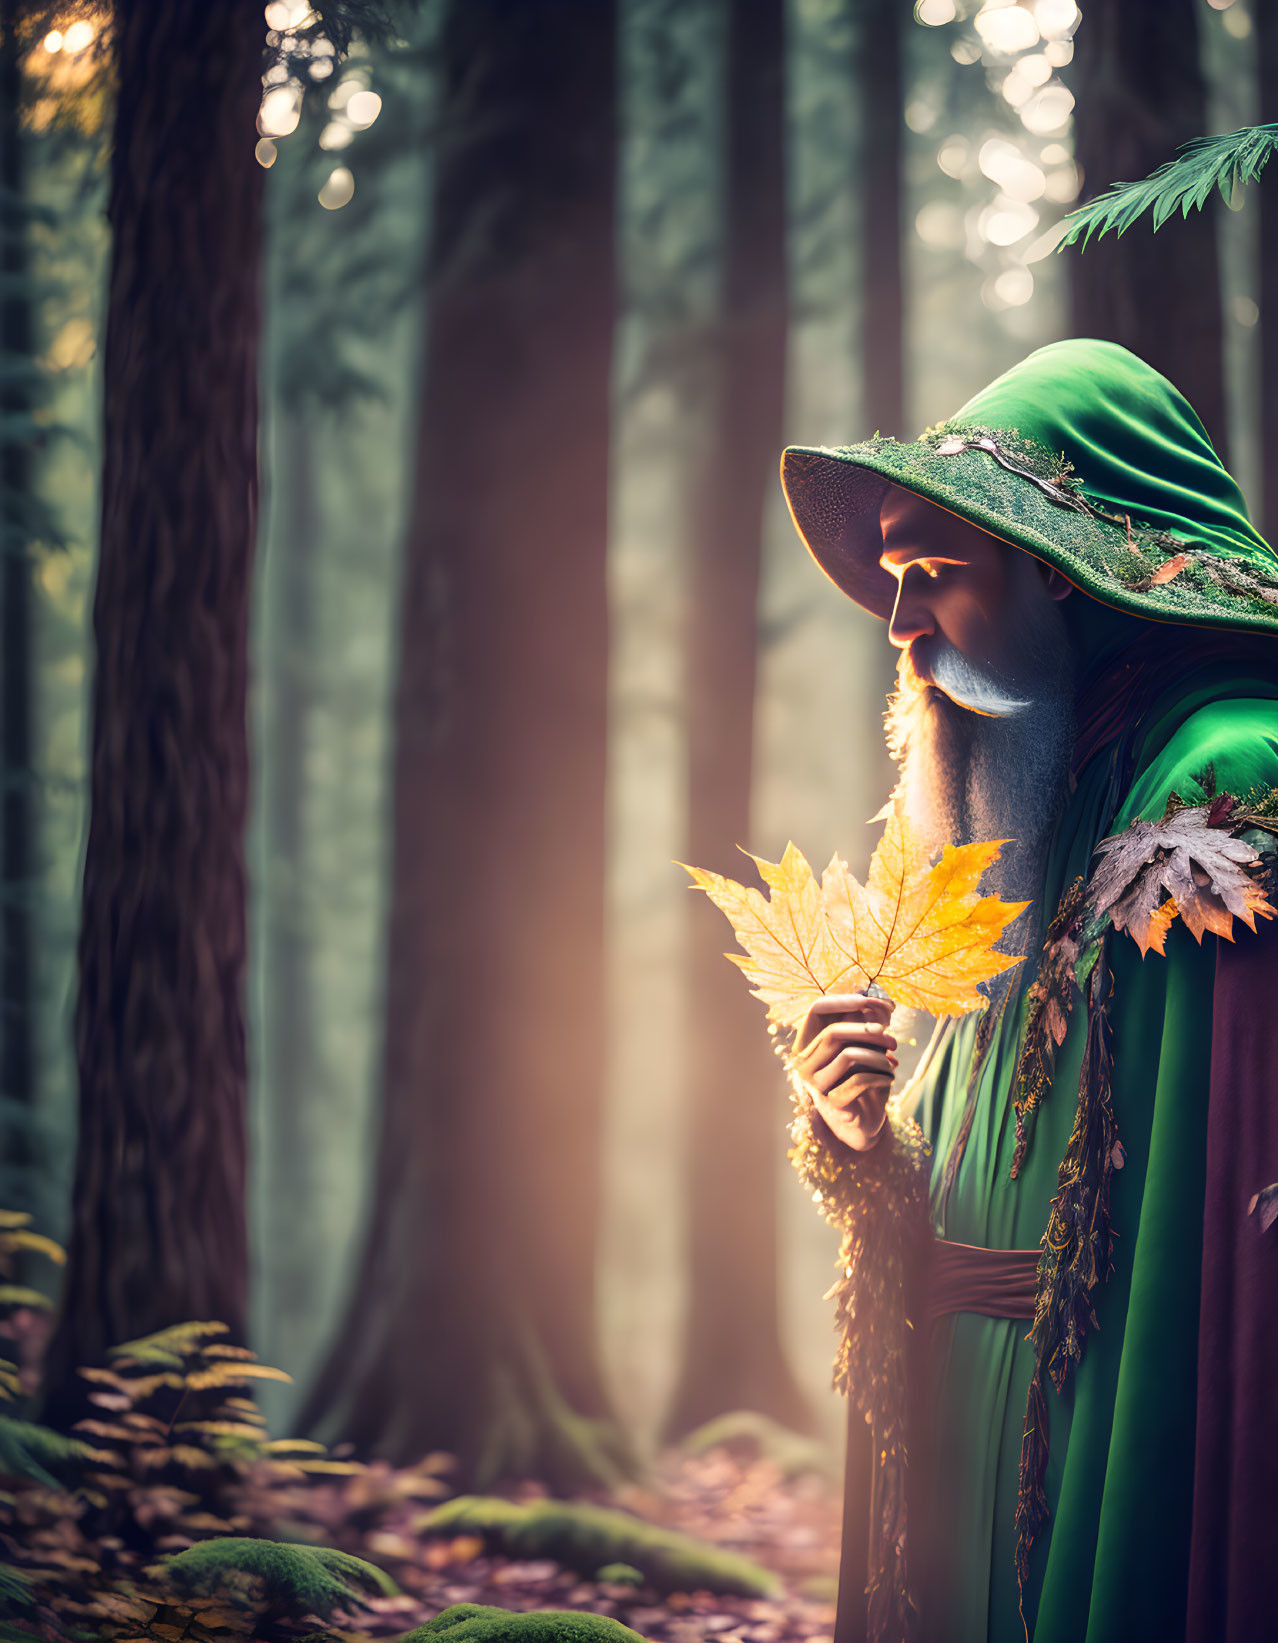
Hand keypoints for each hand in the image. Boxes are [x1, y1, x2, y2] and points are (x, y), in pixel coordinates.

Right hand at [790, 993, 897, 1152]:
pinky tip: (890, 1077)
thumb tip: (872, 992)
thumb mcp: (864, 1044)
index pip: (816, 1010)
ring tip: (892, 1061)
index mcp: (806, 1043)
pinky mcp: (832, 1103)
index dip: (844, 1001)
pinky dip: (881, 1076)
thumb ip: (865, 1021)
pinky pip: (860, 1080)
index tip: (874, 1001)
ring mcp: (814, 1084)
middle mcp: (803, 1063)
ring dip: (878, 1056)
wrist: (863, 1117)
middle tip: (892, 1037)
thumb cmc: (862, 1074)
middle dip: (868, 1031)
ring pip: (848, 1056)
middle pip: (833, 1033)